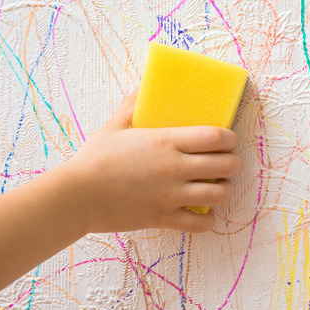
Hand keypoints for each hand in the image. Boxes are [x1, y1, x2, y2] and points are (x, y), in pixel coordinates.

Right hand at [64, 90, 242, 233]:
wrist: (75, 195)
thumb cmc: (94, 158)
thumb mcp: (115, 124)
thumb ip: (134, 104)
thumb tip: (146, 84)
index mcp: (166, 141)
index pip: (216, 137)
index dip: (230, 138)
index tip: (228, 140)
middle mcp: (174, 167)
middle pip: (226, 165)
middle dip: (233, 163)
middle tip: (228, 163)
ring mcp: (171, 195)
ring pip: (220, 194)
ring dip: (224, 190)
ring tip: (218, 186)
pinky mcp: (164, 217)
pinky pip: (200, 224)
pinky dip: (208, 220)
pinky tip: (203, 213)